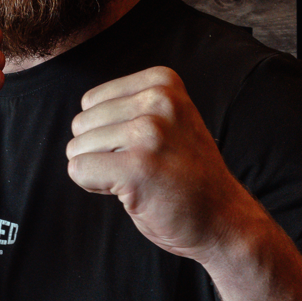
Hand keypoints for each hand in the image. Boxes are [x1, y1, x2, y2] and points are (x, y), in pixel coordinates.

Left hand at [66, 66, 246, 261]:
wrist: (223, 219)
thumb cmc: (187, 174)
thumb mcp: (169, 119)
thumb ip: (132, 106)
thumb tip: (81, 115)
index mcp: (163, 82)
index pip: (91, 102)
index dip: (106, 131)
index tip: (142, 147)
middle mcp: (158, 100)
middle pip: (82, 123)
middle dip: (100, 151)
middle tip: (141, 167)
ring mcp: (149, 132)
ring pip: (77, 148)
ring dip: (100, 170)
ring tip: (140, 178)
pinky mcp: (137, 167)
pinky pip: (79, 170)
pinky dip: (94, 185)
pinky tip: (129, 191)